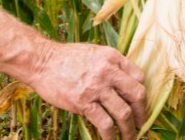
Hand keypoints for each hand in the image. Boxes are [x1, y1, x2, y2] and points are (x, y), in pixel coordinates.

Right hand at [30, 42, 146, 139]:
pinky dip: (111, 136)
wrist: (41, 61)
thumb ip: (110, 64)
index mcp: (112, 57)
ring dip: (130, 130)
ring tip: (130, 138)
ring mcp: (96, 87)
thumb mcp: (94, 52)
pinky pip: (105, 124)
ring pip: (124, 113)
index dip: (142, 94)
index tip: (140, 105)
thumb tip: (124, 82)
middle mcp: (108, 71)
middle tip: (141, 124)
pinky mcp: (83, 102)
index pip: (139, 77)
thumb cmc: (66, 57)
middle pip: (137, 95)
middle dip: (142, 113)